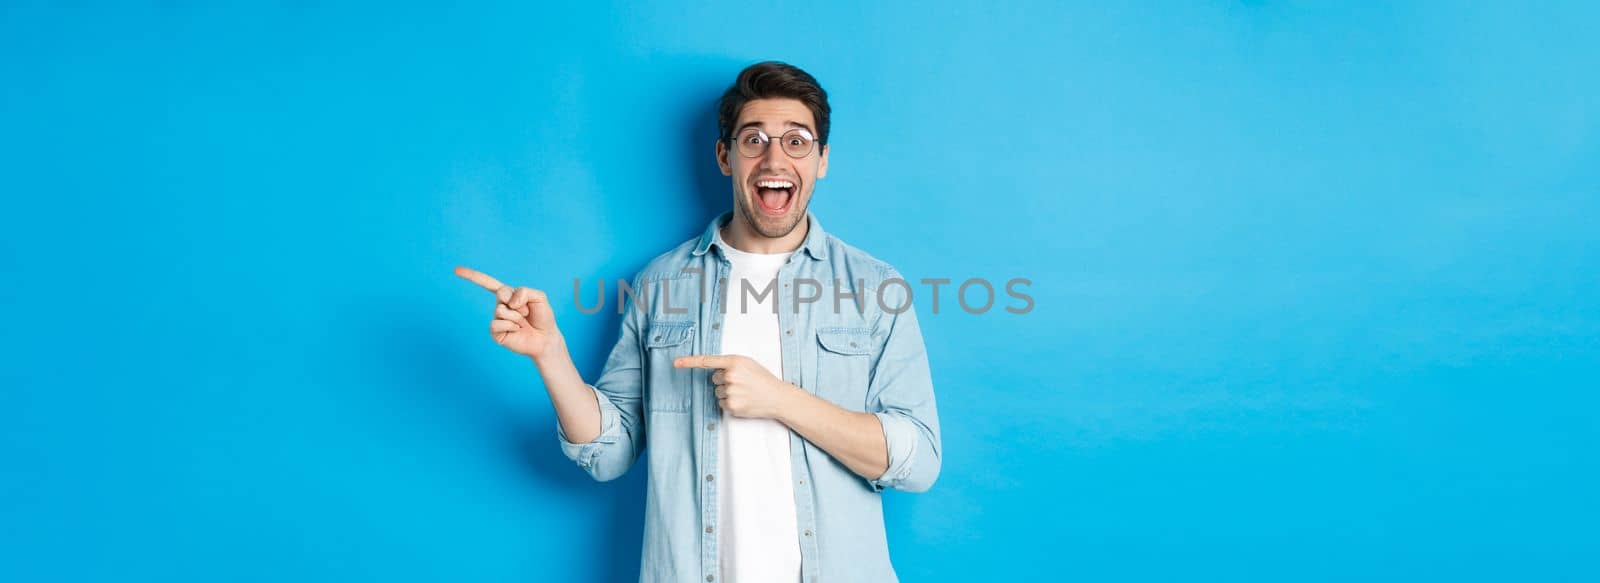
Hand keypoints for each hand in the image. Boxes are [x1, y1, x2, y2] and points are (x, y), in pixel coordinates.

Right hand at [455, 266, 565, 360]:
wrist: (546, 338)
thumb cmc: (543, 317)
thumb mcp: (539, 297)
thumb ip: (525, 292)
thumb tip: (509, 302)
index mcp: (508, 295)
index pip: (487, 283)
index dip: (472, 276)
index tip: (456, 270)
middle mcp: (500, 306)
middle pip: (501, 293)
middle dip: (516, 300)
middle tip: (526, 311)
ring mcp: (497, 319)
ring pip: (501, 310)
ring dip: (517, 316)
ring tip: (523, 322)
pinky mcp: (496, 333)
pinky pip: (497, 324)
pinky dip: (510, 326)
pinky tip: (517, 330)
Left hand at [674, 355, 798, 418]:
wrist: (778, 397)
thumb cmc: (763, 379)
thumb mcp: (748, 364)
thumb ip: (730, 364)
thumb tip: (715, 372)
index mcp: (734, 361)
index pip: (707, 361)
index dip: (689, 362)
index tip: (676, 363)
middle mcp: (730, 375)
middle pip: (714, 379)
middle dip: (725, 381)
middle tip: (742, 383)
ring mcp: (731, 391)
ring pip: (718, 392)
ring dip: (728, 393)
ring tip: (745, 392)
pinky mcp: (732, 406)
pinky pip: (722, 404)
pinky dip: (730, 404)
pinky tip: (743, 401)